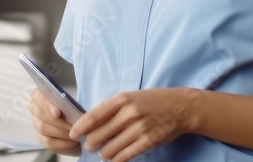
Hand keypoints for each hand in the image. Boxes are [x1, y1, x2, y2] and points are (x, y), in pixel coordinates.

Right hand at [28, 88, 81, 155]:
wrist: (74, 122)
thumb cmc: (71, 109)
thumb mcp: (70, 103)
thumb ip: (67, 103)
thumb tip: (70, 110)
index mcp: (40, 95)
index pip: (36, 95)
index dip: (46, 104)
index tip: (58, 113)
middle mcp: (35, 109)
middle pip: (40, 115)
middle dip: (58, 122)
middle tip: (73, 127)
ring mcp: (36, 124)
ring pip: (43, 129)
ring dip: (61, 133)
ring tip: (74, 135)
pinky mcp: (41, 138)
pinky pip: (48, 142)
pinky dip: (62, 143)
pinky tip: (72, 142)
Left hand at [69, 88, 196, 161]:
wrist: (179, 107)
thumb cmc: (151, 102)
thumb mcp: (129, 97)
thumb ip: (110, 108)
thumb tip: (88, 123)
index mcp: (121, 99)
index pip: (93, 116)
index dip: (80, 128)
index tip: (73, 134)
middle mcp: (129, 113)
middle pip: (98, 136)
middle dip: (90, 144)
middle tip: (90, 145)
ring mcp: (139, 128)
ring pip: (109, 149)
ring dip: (103, 154)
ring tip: (104, 152)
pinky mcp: (148, 142)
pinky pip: (124, 156)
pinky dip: (116, 159)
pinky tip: (115, 157)